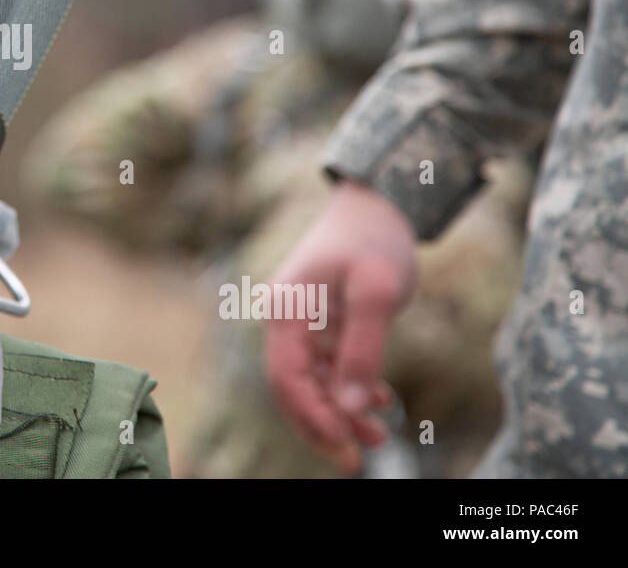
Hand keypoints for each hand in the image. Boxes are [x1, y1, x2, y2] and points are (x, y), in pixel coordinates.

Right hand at [263, 181, 416, 473]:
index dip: (315, 418)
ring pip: (309, 380)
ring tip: (378, 435)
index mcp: (285, 310)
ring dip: (338, 410)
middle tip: (357, 459)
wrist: (378, 202)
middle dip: (323, 424)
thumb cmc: (375, 240)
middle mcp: (283, 318)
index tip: (348, 447)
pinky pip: (324, 365)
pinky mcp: (318, 320)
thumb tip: (350, 407)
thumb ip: (362, 351)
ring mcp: (298, 320)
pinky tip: (377, 399)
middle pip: (291, 387)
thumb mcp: (376, 294)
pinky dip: (345, 387)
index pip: (287, 379)